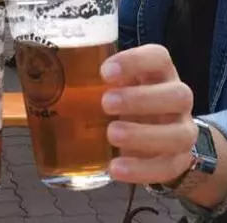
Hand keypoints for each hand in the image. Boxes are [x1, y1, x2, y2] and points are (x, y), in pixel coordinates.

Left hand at [99, 45, 197, 185]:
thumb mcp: (114, 85)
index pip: (158, 57)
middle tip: (106, 103)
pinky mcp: (179, 159)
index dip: (135, 61)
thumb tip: (44, 82)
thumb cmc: (126, 100)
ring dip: (143, 135)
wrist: (153, 135)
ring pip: (179, 134)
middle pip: (178, 94)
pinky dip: (141, 169)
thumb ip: (90, 80)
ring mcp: (182, 130)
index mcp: (159, 73)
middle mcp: (177, 98)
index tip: (105, 72)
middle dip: (141, 99)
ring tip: (111, 134)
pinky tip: (115, 168)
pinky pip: (168, 167)